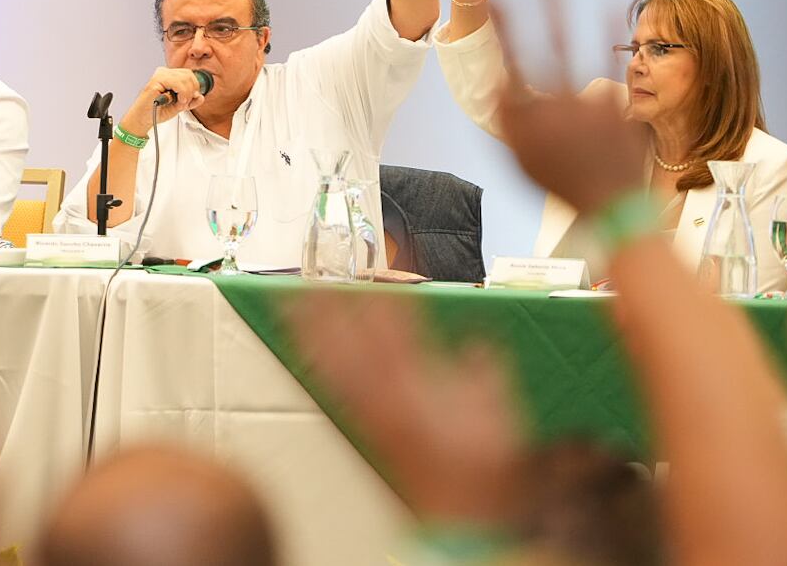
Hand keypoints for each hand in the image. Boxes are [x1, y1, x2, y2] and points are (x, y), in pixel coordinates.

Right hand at [118, 67, 206, 137]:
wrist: (143, 119)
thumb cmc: (157, 111)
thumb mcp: (179, 106)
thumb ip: (191, 100)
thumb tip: (201, 96)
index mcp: (169, 75)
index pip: (189, 74)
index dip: (195, 87)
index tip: (190, 99)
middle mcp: (164, 72)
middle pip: (189, 75)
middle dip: (192, 91)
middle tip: (185, 102)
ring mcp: (159, 75)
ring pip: (184, 78)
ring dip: (186, 93)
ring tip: (180, 102)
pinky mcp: (156, 81)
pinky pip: (177, 82)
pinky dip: (181, 93)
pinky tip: (177, 100)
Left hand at [291, 291, 523, 524]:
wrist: (461, 514)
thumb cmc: (481, 465)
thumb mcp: (497, 410)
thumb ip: (484, 370)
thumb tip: (477, 342)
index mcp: (418, 383)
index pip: (390, 328)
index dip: (376, 298)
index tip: (365, 273)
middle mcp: (386, 394)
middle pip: (349, 340)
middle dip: (329, 307)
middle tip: (307, 276)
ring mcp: (371, 412)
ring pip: (333, 362)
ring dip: (311, 331)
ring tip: (289, 303)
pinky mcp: (365, 428)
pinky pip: (333, 388)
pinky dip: (317, 364)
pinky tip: (305, 350)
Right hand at [493, 0, 645, 215]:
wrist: (608, 206)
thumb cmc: (558, 179)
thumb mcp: (519, 156)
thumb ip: (508, 118)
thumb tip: (499, 80)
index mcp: (526, 117)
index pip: (508, 61)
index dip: (501, 25)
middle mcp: (554, 104)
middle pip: (539, 44)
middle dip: (532, 3)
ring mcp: (586, 101)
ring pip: (571, 43)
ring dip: (560, 4)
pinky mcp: (615, 102)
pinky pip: (608, 57)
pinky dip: (607, 26)